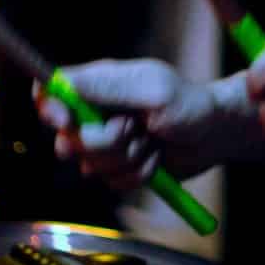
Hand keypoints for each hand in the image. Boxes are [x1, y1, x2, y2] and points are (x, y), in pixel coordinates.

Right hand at [36, 59, 224, 191]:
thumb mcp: (151, 90)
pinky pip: (112, 182)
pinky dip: (137, 174)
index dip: (50, 108)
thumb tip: (61, 82)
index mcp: (99, 84)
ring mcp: (106, 142)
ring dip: (128, 159)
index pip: (51, 91)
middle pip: (67, 138)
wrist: (214, 136)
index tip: (68, 122)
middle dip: (105, 142)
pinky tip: (155, 159)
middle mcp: (96, 113)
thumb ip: (106, 87)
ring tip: (152, 141)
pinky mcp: (118, 167)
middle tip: (135, 129)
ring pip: (91, 165)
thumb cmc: (189, 104)